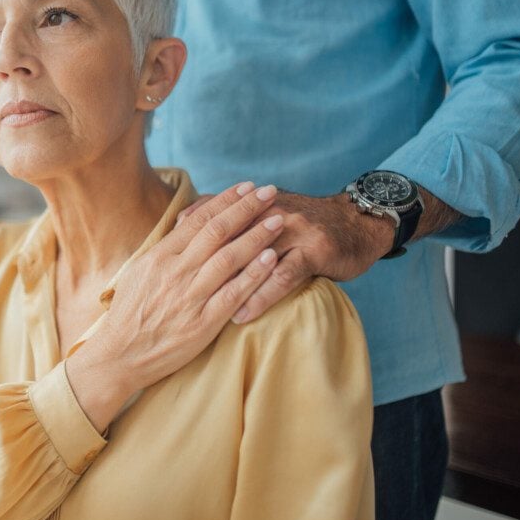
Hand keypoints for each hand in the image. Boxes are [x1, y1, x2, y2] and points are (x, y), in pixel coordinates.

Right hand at [66, 182, 284, 432]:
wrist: (119, 356)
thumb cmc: (129, 315)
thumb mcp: (139, 274)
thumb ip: (165, 252)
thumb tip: (185, 228)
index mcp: (158, 257)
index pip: (197, 220)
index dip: (224, 201)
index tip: (246, 187)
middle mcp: (175, 272)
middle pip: (217, 232)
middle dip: (246, 208)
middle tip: (269, 192)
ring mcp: (189, 297)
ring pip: (228, 258)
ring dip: (256, 236)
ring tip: (278, 220)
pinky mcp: (202, 323)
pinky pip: (233, 294)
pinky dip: (253, 274)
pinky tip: (270, 259)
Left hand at [178, 190, 393, 324]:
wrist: (358, 223)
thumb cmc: (304, 224)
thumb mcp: (268, 212)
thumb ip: (230, 216)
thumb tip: (186, 218)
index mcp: (253, 204)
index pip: (211, 216)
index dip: (185, 238)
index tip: (160, 261)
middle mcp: (269, 212)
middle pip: (226, 236)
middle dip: (196, 265)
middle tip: (170, 293)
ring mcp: (291, 229)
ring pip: (250, 258)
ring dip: (224, 285)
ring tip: (198, 313)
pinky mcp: (313, 249)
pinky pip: (281, 275)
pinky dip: (260, 295)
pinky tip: (243, 315)